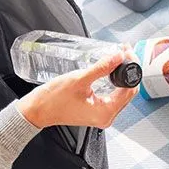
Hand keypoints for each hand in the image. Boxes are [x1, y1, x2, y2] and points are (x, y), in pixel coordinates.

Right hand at [17, 51, 138, 128]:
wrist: (37, 110)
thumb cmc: (53, 100)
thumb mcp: (79, 79)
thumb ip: (101, 67)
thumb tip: (118, 56)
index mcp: (106, 112)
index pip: (129, 89)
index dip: (131, 68)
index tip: (127, 53)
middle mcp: (106, 117)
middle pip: (127, 91)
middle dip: (127, 70)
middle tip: (123, 52)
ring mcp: (101, 115)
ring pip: (121, 92)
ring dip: (121, 75)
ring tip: (118, 57)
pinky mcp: (96, 111)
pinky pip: (112, 95)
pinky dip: (113, 82)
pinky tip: (110, 70)